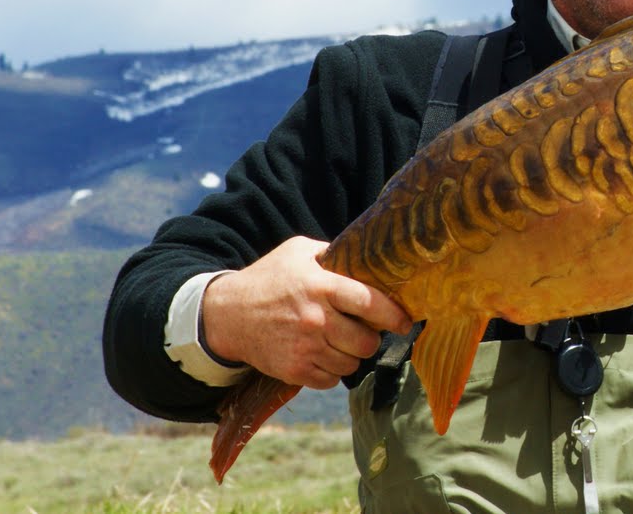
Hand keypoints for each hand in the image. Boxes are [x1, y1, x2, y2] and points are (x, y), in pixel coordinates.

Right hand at [200, 236, 412, 389]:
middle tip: (366, 330)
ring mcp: (304, 348)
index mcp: (321, 286)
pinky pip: (331, 379)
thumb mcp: (299, 252)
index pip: (369, 303)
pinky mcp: (294, 370)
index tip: (405, 320)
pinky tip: (324, 354)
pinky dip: (333, 371)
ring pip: (352, 364)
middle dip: (372, 338)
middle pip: (366, 341)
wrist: (226, 315)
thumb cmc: (268, 278)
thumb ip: (333, 254)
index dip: (393, 314)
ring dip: (353, 355)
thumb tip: (369, 257)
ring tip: (341, 341)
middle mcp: (315, 319)